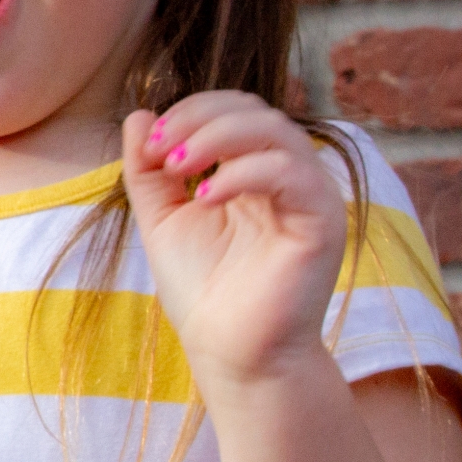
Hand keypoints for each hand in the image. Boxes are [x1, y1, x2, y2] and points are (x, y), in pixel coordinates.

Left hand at [124, 92, 345, 393]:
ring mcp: (310, 198)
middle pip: (256, 111)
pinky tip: (205, 198)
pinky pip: (293, 174)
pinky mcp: (322, 223)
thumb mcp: (162, 218)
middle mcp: (287, 178)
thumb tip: (139, 115)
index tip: (151, 144)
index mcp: (253, 171)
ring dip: (219, 137)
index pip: (234, 110)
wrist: (231, 351)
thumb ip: (149, 170)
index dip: (191, 112)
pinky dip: (244, 174)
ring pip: (277, 132)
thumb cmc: (202, 289)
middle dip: (200, 118)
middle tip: (162, 150)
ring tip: (178, 166)